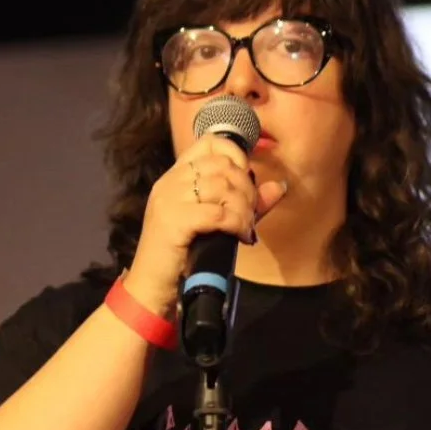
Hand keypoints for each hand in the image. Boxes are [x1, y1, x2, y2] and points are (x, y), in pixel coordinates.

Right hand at [123, 135, 287, 316]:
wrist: (152, 286)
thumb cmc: (183, 256)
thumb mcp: (214, 224)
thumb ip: (245, 203)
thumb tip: (278, 186)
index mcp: (176, 177)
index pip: (209, 143)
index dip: (236, 155)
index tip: (246, 181)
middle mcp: (170, 182)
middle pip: (222, 165)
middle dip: (246, 189)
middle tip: (249, 214)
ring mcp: (169, 199)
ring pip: (222, 187)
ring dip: (243, 208)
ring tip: (244, 227)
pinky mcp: (174, 220)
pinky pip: (218, 213)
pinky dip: (236, 224)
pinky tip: (240, 237)